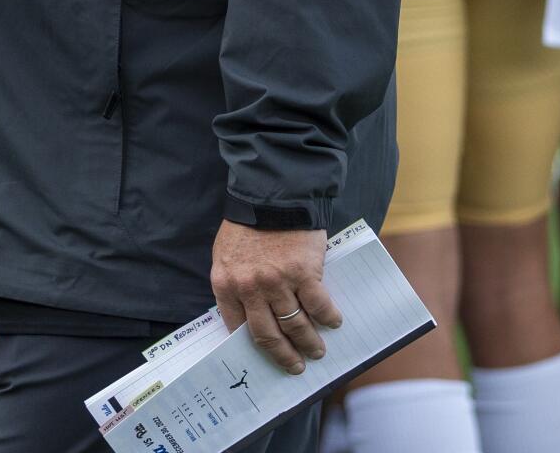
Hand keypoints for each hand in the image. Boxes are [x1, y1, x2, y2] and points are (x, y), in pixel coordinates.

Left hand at [211, 220, 338, 374]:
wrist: (272, 194)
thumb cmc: (249, 225)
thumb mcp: (226, 256)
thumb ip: (235, 285)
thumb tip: (249, 316)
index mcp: (226, 285)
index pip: (238, 328)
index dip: (255, 347)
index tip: (267, 357)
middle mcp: (249, 289)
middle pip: (268, 335)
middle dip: (284, 356)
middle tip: (296, 365)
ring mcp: (277, 283)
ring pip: (295, 326)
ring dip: (308, 343)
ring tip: (317, 351)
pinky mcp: (304, 273)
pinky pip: (318, 306)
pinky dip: (328, 318)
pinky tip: (333, 322)